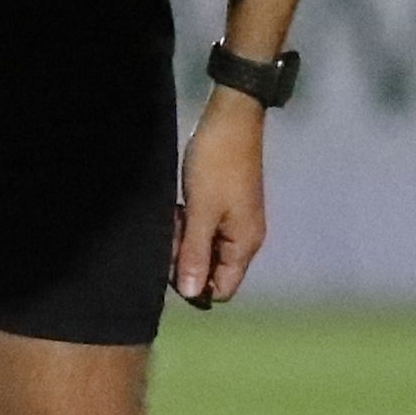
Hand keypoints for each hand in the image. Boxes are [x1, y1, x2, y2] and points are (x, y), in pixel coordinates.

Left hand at [170, 95, 270, 308]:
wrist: (230, 119)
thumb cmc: (216, 165)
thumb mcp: (201, 212)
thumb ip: (195, 255)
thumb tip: (191, 295)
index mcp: (244, 244)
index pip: (222, 289)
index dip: (195, 285)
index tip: (173, 264)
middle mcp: (245, 238)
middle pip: (213, 271)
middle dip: (187, 260)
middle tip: (170, 234)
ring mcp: (236, 222)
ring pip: (206, 249)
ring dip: (185, 241)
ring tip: (174, 217)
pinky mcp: (226, 206)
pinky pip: (205, 230)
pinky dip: (189, 225)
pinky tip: (178, 209)